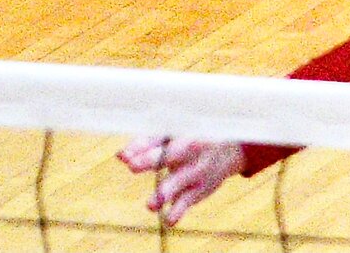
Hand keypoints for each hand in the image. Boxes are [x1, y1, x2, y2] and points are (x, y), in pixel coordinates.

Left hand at [118, 136, 246, 223]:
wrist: (229, 150)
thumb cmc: (193, 139)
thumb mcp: (174, 137)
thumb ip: (147, 145)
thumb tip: (120, 156)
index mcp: (183, 130)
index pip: (159, 137)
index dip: (141, 146)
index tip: (125, 156)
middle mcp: (191, 149)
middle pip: (170, 154)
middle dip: (151, 159)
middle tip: (133, 165)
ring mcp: (197, 170)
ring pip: (180, 180)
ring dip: (164, 191)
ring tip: (151, 204)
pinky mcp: (199, 190)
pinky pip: (188, 201)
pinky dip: (178, 211)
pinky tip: (169, 219)